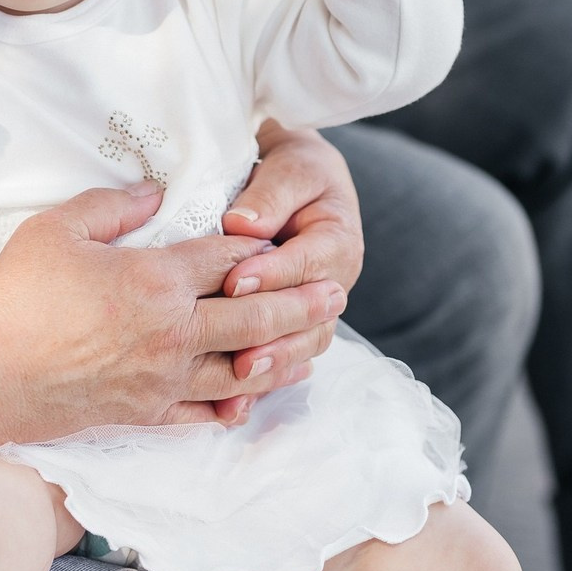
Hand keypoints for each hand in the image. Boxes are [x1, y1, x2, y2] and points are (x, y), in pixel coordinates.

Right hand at [0, 182, 346, 443]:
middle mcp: (173, 332)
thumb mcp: (59, 228)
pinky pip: (203, 413)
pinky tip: (252, 400)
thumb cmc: (16, 296)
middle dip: (300, 303)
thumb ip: (114, 204)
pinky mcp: (146, 413)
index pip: (227, 259)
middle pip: (254, 314)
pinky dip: (234, 405)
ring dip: (284, 355)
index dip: (259, 248)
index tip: (284, 241)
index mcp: (156, 280)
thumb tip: (155, 191)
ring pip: (242, 368)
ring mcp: (163, 379)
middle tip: (338, 294)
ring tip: (316, 347)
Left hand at [219, 123, 362, 399]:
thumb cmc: (293, 169)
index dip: (273, 275)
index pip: (308, 262)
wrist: (297, 182)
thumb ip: (272, 194)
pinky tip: (234, 403)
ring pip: (303, 346)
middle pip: (311, 319)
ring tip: (239, 378)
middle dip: (276, 336)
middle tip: (240, 352)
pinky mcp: (292, 328)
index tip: (235, 283)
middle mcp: (333, 283)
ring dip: (274, 364)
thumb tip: (245, 225)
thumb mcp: (291, 166)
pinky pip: (284, 360)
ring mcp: (315, 311)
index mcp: (337, 240)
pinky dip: (263, 383)